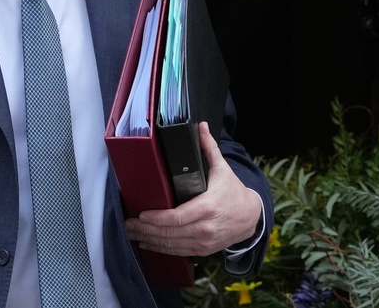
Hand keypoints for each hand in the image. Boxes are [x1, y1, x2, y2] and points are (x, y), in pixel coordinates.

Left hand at [123, 121, 261, 257]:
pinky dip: (161, 250)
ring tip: (132, 234)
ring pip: (172, 245)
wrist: (251, 217)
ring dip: (150, 240)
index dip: (157, 218)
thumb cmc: (233, 192)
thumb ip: (209, 148)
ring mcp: (204, 241)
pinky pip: (179, 252)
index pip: (178, 217)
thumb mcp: (222, 169)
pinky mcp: (203, 249)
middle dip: (146, 230)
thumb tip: (201, 126)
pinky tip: (147, 244)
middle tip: (128, 224)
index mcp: (208, 207)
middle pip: (171, 233)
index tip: (142, 215)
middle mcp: (206, 228)